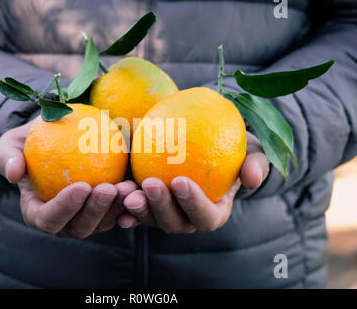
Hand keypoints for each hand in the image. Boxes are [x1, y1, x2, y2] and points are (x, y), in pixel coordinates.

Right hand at [0, 121, 136, 237]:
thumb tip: (14, 174)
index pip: (48, 220)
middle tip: (108, 188)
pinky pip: (122, 212)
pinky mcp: (109, 208)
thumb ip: (7, 157)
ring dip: (118, 208)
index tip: (81, 186)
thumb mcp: (12, 143)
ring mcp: (89, 217)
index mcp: (39, 212)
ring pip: (105, 223)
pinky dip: (132, 204)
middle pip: (80, 227)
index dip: (64, 209)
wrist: (61, 137)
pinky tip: (141, 188)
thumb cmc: (32, 142)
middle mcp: (65, 221)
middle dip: (95, 211)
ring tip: (128, 187)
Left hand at [118, 132, 268, 232]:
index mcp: (214, 212)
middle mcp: (188, 219)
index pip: (206, 216)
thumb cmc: (232, 150)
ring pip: (150, 218)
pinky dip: (122, 205)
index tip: (181, 180)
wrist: (206, 144)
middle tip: (149, 184)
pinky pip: (133, 209)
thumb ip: (256, 164)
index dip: (194, 204)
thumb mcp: (252, 152)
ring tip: (125, 191)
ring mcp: (165, 213)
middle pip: (174, 223)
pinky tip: (113, 193)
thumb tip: (252, 178)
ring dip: (137, 208)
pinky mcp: (147, 204)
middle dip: (161, 207)